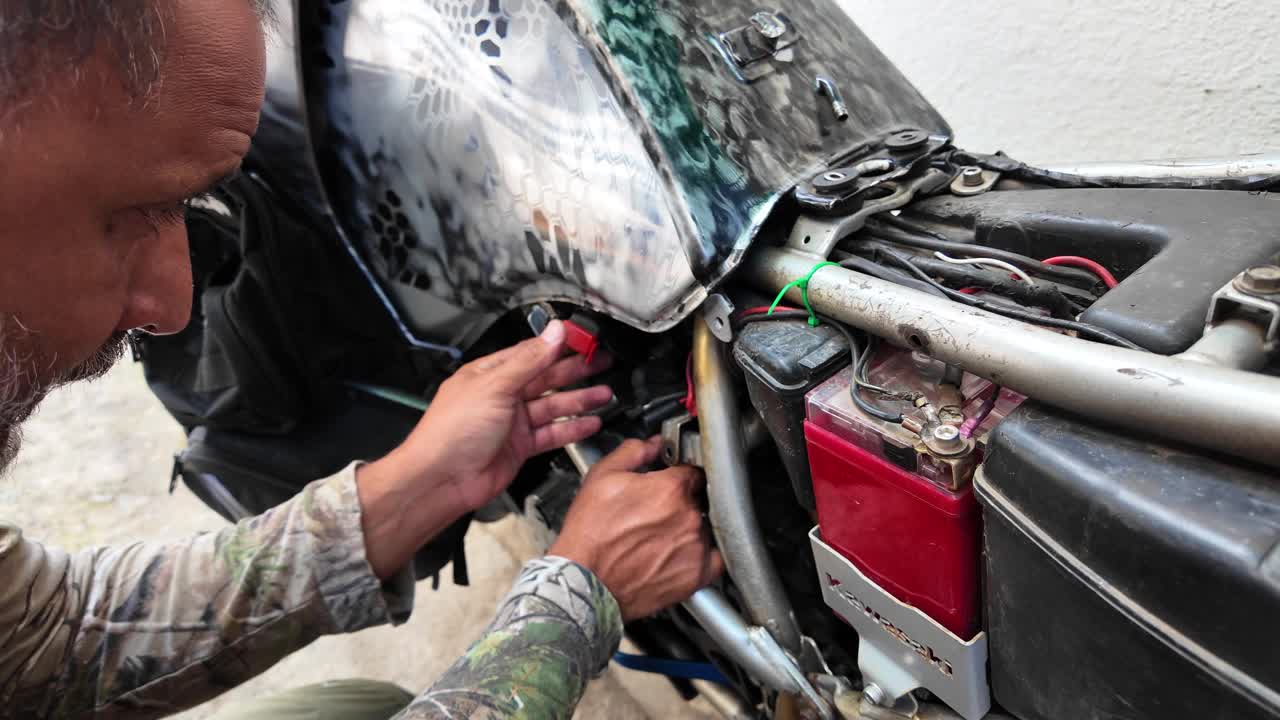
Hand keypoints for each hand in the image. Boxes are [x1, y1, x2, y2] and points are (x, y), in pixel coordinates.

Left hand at [358, 319, 612, 577]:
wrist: (441, 480)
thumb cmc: (452, 432)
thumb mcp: (494, 386)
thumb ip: (529, 360)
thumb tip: (553, 333)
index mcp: (491, 373)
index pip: (532, 352)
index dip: (560, 346)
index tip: (585, 340)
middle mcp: (502, 395)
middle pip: (546, 377)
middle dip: (576, 370)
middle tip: (603, 362)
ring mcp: (512, 422)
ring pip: (553, 406)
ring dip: (580, 400)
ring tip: (605, 394)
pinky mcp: (519, 447)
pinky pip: (551, 433)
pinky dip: (572, 428)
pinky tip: (590, 422)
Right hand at [549, 438, 723, 620]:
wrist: (584, 582)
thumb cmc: (589, 535)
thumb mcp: (602, 478)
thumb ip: (633, 452)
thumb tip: (651, 444)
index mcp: (671, 489)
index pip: (693, 470)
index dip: (680, 473)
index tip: (672, 480)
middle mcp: (689, 517)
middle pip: (699, 499)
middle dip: (681, 502)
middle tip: (656, 513)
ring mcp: (696, 547)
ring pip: (705, 527)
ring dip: (689, 528)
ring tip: (660, 537)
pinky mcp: (697, 575)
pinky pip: (715, 558)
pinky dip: (702, 555)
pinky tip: (680, 554)